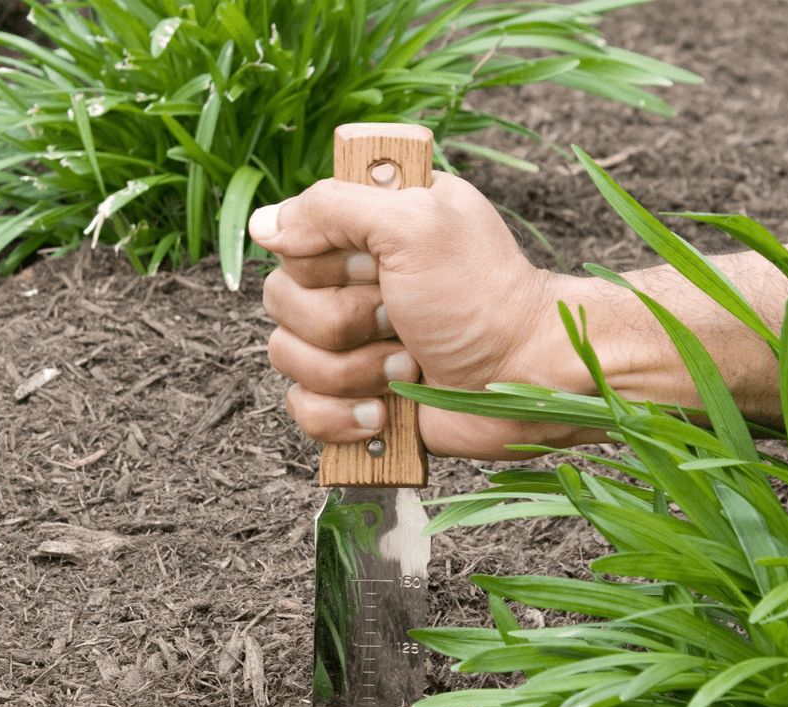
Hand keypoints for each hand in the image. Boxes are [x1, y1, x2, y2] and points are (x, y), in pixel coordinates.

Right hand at [249, 171, 598, 459]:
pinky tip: (386, 413)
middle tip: (401, 321)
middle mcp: (350, 285)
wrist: (522, 382)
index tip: (377, 272)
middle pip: (281, 304)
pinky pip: (304, 410)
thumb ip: (332, 208)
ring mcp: (351, 345)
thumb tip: (265, 226)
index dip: (326, 267)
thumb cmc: (482, 298)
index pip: (290, 244)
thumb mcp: (414, 224)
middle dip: (345, 323)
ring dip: (354, 372)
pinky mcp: (354, 399)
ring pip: (289, 360)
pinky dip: (345, 417)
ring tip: (408, 368)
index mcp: (364, 232)